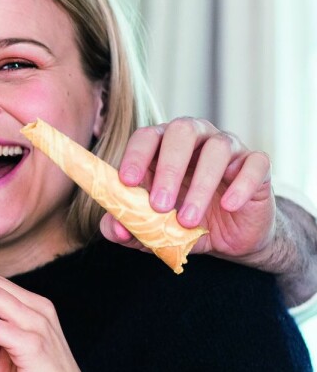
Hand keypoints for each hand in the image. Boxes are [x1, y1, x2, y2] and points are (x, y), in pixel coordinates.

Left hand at [103, 117, 275, 265]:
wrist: (230, 239)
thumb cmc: (186, 224)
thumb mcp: (155, 230)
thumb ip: (130, 227)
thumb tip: (115, 229)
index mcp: (164, 147)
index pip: (147, 136)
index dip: (135, 155)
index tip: (127, 182)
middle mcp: (197, 138)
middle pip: (182, 131)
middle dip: (169, 168)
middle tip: (160, 206)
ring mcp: (229, 148)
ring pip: (218, 148)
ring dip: (201, 185)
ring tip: (189, 221)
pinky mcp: (257, 165)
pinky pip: (254, 163)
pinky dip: (241, 184)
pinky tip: (229, 205)